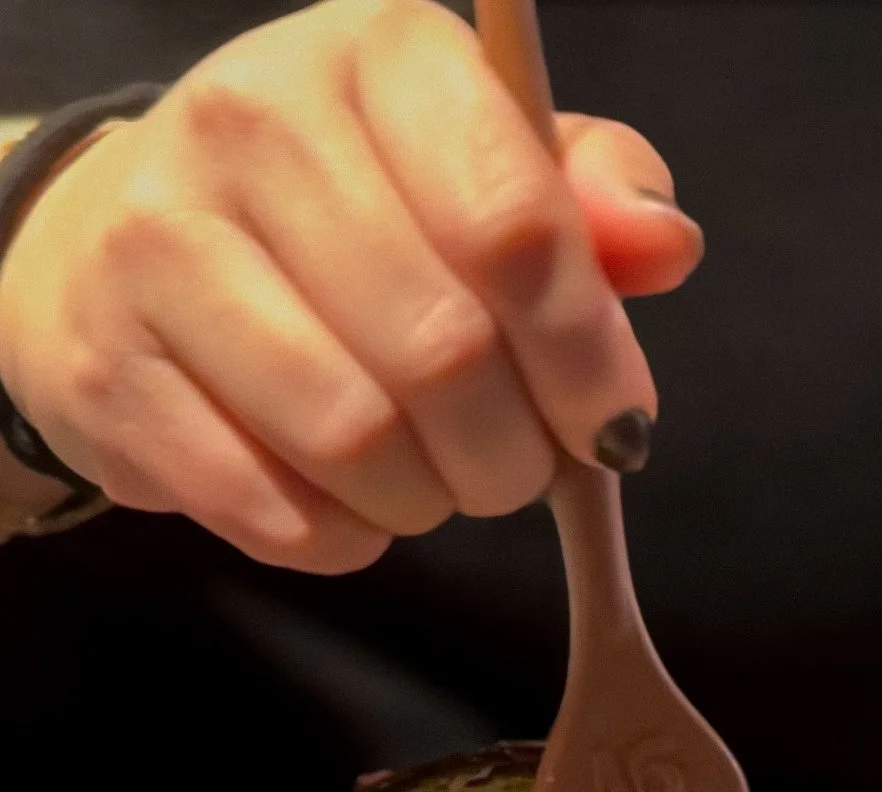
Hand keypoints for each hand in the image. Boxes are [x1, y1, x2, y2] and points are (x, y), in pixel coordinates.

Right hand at [0, 0, 700, 570]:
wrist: (119, 250)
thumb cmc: (337, 218)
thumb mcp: (469, 167)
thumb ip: (578, 201)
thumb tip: (663, 247)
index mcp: (376, 54)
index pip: (512, 220)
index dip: (585, 353)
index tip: (612, 424)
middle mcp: (252, 122)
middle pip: (442, 350)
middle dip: (511, 453)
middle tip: (516, 470)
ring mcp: (160, 244)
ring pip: (353, 438)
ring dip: (426, 501)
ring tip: (432, 486)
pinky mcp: (109, 369)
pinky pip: (272, 509)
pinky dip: (342, 538)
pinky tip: (351, 506)